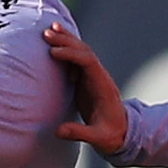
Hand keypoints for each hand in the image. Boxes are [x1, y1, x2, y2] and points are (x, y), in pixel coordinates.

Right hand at [44, 22, 128, 154]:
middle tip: (46, 34)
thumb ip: (80, 133)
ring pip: (80, 52)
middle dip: (66, 41)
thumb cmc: (111, 135)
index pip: (89, 63)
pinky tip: (53, 42)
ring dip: (66, 40)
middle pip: (84, 52)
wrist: (121, 132)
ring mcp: (93, 77)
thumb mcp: (99, 138)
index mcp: (104, 86)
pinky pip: (76, 59)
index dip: (72, 56)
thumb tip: (59, 131)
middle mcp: (99, 77)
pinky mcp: (86, 80)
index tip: (54, 53)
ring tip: (49, 29)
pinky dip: (65, 49)